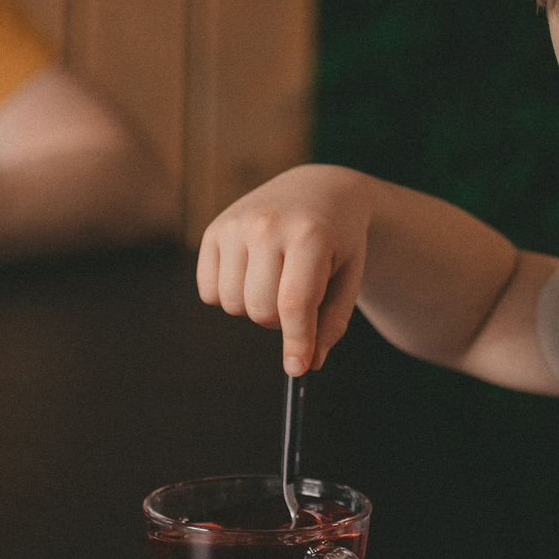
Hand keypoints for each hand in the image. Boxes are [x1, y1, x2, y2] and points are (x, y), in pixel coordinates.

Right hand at [196, 165, 372, 372]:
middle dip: (279, 319)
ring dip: (254, 307)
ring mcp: (236, 224)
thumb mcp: (349, 278)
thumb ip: (331, 324)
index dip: (296, 341)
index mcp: (310, 234)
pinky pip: (209, 291)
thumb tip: (305, 365)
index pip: (294, 303)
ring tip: (275, 280)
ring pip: (233, 304)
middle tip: (296, 296)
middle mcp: (268, 224)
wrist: (319, 190)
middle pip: (260, 310)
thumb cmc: (339, 241)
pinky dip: (229, 294)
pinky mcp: (215, 229)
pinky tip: (251, 272)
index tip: (296, 368)